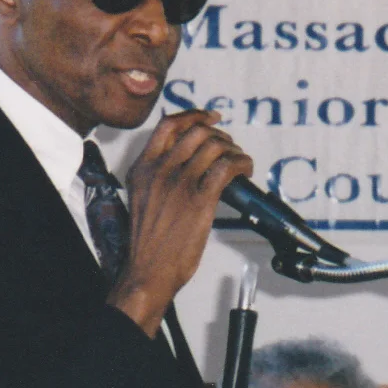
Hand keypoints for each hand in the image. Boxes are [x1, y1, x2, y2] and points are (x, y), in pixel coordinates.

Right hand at [109, 110, 251, 333]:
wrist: (148, 271)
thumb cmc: (149, 243)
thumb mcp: (142, 198)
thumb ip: (157, 175)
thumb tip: (185, 159)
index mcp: (143, 168)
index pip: (168, 125)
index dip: (195, 115)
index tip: (211, 117)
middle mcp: (160, 171)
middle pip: (197, 131)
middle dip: (220, 135)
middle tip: (230, 148)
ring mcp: (179, 184)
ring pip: (215, 146)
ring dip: (234, 150)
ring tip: (239, 163)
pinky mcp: (199, 201)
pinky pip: (227, 168)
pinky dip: (242, 164)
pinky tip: (245, 171)